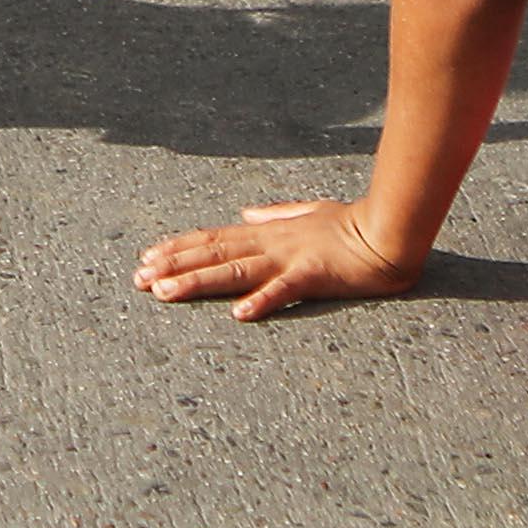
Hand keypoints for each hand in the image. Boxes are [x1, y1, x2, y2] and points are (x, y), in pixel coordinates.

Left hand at [136, 197, 422, 319]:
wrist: (390, 231)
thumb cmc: (354, 226)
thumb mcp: (308, 213)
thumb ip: (274, 213)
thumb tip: (245, 213)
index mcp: (269, 232)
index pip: (214, 238)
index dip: (178, 247)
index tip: (147, 256)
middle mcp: (271, 243)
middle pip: (213, 254)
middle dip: (173, 266)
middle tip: (138, 279)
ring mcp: (290, 258)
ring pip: (234, 270)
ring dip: (197, 282)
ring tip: (164, 293)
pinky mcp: (314, 275)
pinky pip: (284, 289)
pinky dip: (261, 300)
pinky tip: (239, 314)